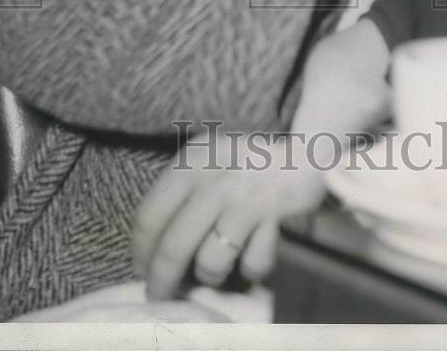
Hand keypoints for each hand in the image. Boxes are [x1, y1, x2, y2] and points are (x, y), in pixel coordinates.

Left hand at [133, 131, 326, 299]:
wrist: (305, 151)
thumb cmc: (248, 162)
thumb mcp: (210, 160)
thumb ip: (183, 191)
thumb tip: (150, 247)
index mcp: (194, 159)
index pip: (150, 213)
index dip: (140, 250)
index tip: (141, 268)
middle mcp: (216, 177)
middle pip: (174, 246)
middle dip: (162, 280)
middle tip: (160, 295)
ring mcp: (246, 197)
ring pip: (210, 262)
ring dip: (211, 274)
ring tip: (216, 268)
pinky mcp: (274, 216)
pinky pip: (252, 264)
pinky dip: (251, 267)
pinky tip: (254, 252)